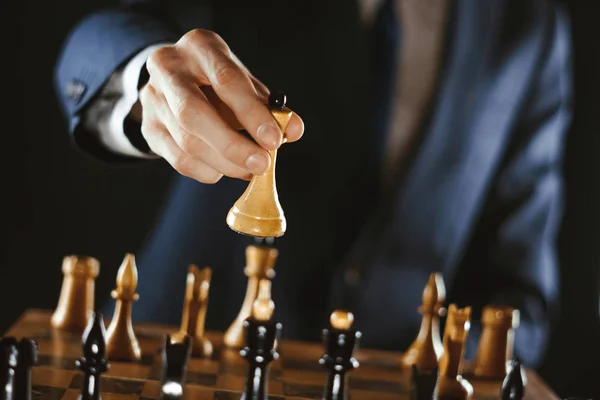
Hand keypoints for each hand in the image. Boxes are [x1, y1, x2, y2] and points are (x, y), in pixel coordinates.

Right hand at [139, 29, 303, 182]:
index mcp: (199, 47)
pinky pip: (179, 160)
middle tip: (262, 164)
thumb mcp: (247, 83)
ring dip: (225, 163)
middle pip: (193, 114)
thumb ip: (270, 107)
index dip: (251, 114)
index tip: (274, 140)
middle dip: (232, 145)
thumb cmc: (220, 82)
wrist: (178, 82)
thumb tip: (293, 130)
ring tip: (250, 169)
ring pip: (187, 142)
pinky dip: (209, 171)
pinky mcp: (148, 128)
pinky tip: (226, 169)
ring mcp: (152, 99)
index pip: (225, 81)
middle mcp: (168, 68)